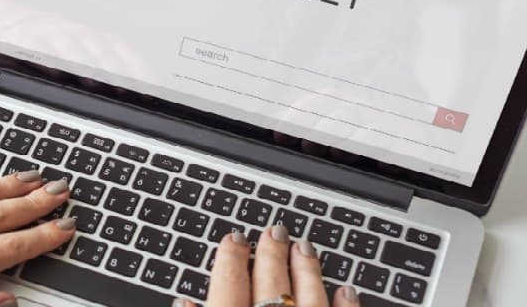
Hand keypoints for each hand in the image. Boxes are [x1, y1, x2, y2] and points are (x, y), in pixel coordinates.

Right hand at [174, 227, 359, 306]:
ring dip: (307, 269)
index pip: (228, 285)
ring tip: (304, 247)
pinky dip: (346, 304)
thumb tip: (184, 303)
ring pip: (310, 296)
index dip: (229, 259)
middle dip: (271, 253)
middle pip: (271, 283)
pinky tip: (346, 288)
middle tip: (273, 231)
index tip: (233, 240)